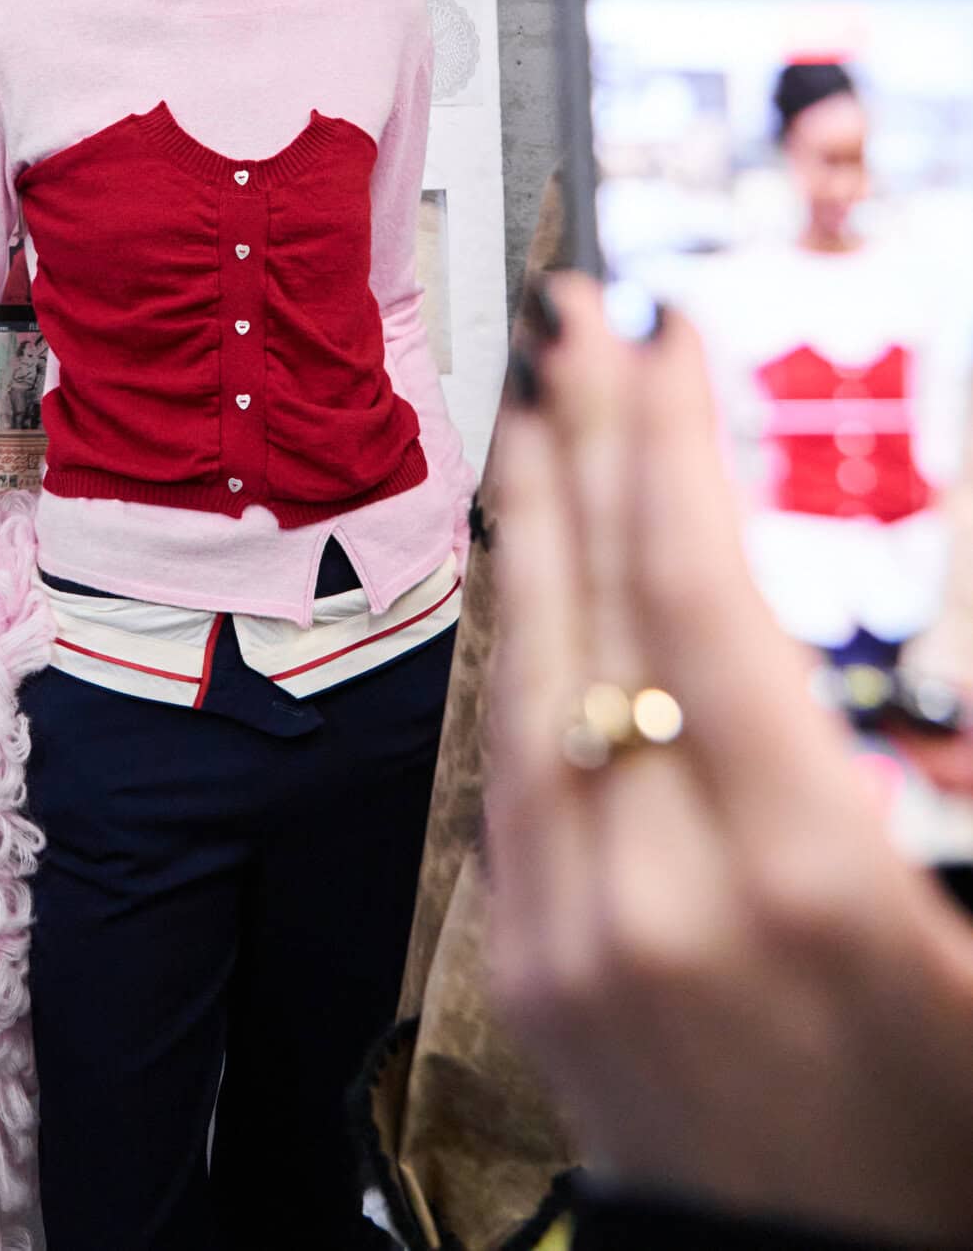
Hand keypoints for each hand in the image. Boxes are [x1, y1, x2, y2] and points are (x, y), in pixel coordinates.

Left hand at [488, 275, 972, 1245]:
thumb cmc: (941, 1112)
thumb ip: (919, 740)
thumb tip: (879, 587)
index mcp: (803, 876)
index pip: (704, 601)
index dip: (673, 449)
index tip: (667, 343)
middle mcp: (663, 889)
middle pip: (602, 606)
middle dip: (588, 441)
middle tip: (578, 318)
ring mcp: (571, 928)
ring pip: (528, 668)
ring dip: (536, 522)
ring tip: (539, 407)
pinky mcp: (521, 962)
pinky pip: (502, 760)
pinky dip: (516, 639)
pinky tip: (526, 568)